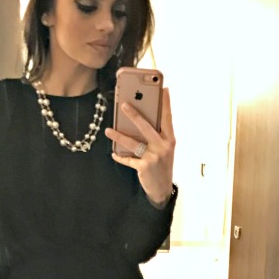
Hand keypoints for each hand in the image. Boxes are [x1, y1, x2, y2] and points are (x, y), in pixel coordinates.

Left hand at [105, 88, 175, 206]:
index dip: (166, 103)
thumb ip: (158, 136)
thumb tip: (141, 120)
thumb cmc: (162, 165)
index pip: (168, 118)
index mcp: (170, 139)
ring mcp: (154, 157)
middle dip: (134, 115)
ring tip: (108, 130)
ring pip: (133, 143)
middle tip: (124, 105)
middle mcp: (163, 146)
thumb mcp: (165, 149)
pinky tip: (114, 153)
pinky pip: (128, 159)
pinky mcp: (144, 167)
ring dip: (119, 136)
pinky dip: (120, 156)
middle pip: (147, 127)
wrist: (162, 189)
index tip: (164, 89)